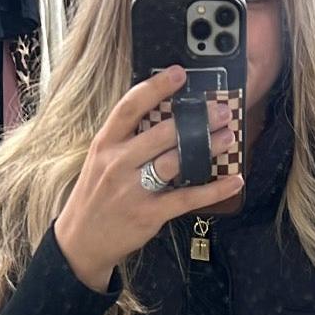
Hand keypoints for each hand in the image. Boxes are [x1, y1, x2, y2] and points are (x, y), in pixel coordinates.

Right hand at [55, 66, 242, 290]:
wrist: (81, 240)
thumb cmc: (96, 196)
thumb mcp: (100, 161)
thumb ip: (127, 140)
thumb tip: (165, 118)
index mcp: (105, 144)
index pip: (130, 107)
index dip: (156, 87)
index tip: (180, 74)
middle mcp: (117, 163)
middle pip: (162, 133)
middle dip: (196, 120)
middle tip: (220, 111)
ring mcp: (133, 189)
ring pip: (176, 161)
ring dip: (207, 148)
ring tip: (228, 137)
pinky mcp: (148, 213)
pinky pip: (187, 197)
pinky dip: (214, 190)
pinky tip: (233, 181)